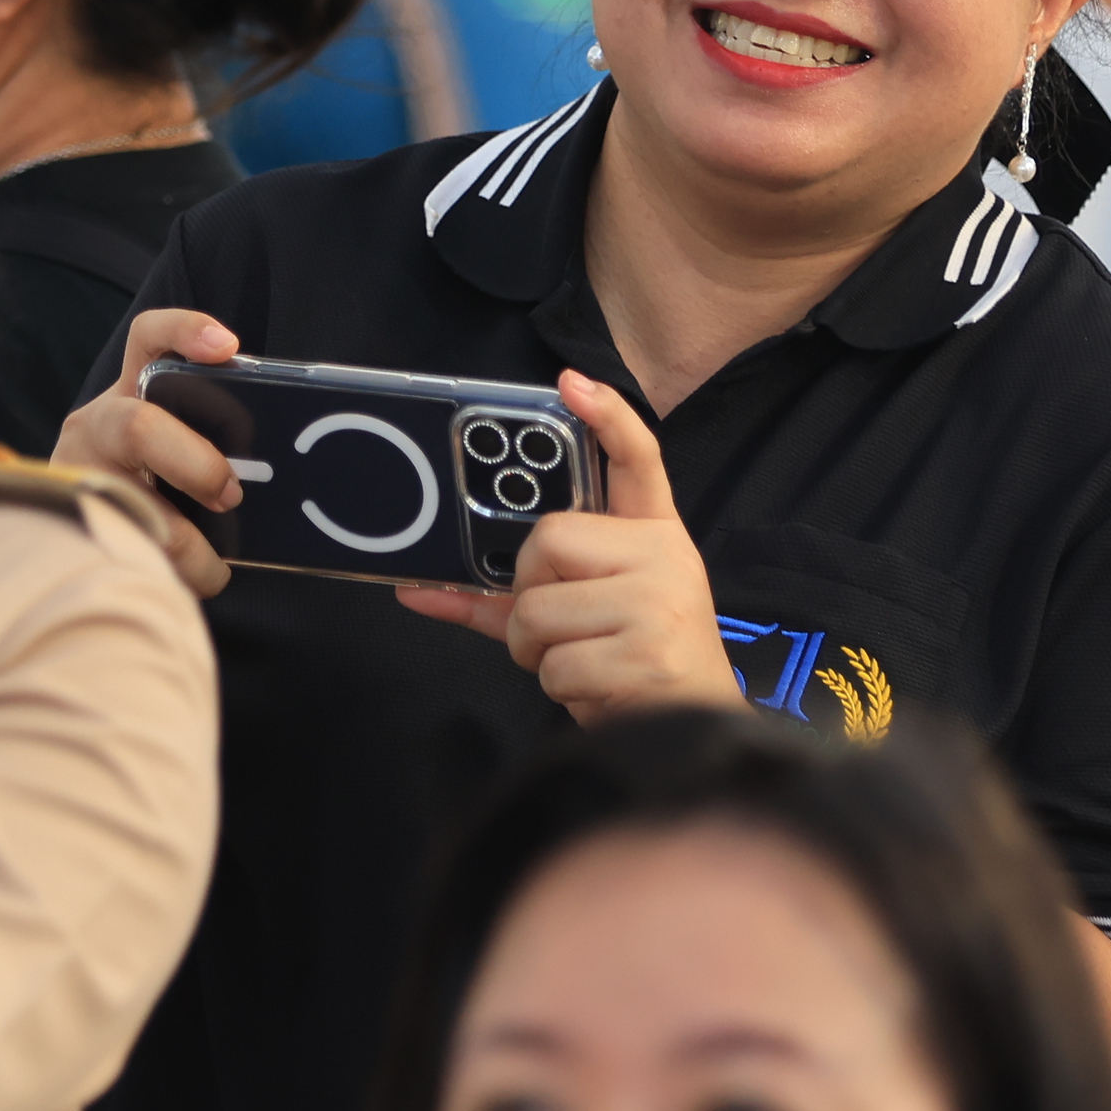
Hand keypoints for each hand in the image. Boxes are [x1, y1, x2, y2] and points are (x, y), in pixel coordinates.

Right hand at [50, 310, 246, 596]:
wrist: (82, 538)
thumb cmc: (154, 487)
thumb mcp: (174, 446)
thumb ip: (209, 437)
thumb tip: (277, 467)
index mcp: (130, 393)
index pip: (148, 339)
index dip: (185, 331)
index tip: (227, 347)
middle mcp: (96, 426)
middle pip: (139, 426)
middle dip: (193, 463)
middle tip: (229, 494)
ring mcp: (76, 475)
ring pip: (136, 504)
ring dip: (190, 545)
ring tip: (216, 568)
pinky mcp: (72, 524)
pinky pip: (135, 553)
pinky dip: (177, 574)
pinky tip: (192, 580)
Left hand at [393, 372, 744, 723]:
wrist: (697, 728)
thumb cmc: (632, 661)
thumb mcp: (587, 613)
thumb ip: (504, 594)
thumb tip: (412, 590)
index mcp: (654, 535)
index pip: (638, 459)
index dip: (608, 417)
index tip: (572, 382)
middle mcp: (663, 556)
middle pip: (546, 541)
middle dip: (528, 594)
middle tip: (560, 626)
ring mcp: (657, 602)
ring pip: (536, 611)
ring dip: (536, 651)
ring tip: (582, 660)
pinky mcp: (645, 653)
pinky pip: (554, 664)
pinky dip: (558, 685)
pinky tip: (598, 685)